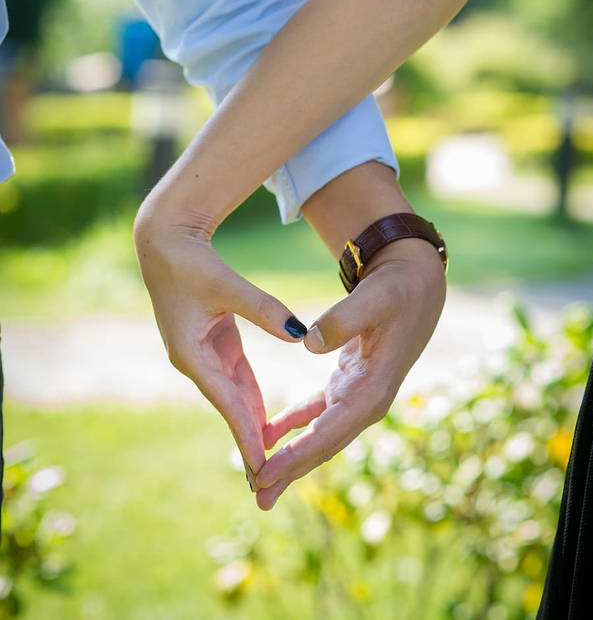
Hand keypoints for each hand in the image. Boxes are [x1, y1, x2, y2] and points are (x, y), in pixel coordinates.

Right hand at [133, 200, 306, 486]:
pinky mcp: (212, 340)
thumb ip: (263, 309)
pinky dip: (250, 396)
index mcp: (190, 353)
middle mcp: (194, 360)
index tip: (261, 465)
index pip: (226, 401)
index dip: (245, 433)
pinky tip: (266, 418)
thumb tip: (298, 336)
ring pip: (233, 394)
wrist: (166, 242)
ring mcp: (202, 352)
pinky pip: (236, 375)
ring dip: (250, 422)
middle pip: (228, 406)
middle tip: (268, 479)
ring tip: (270, 459)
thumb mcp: (227, 285)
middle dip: (248, 440)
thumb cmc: (190, 262)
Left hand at [253, 239, 445, 507]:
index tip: (266, 474)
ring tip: (260, 483)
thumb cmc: (397, 291)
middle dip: (291, 472)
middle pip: (323, 445)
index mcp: (373, 389)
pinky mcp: (349, 384)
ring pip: (318, 435)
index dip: (296, 456)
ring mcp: (358, 395)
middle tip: (259, 499)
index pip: (329, 432)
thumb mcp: (373, 299)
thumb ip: (342, 320)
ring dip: (291, 458)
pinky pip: (316, 412)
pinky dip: (293, 424)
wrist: (416, 285)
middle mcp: (366, 401)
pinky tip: (269, 436)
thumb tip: (308, 343)